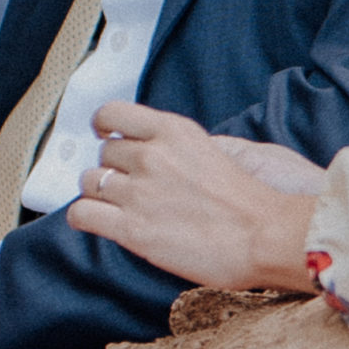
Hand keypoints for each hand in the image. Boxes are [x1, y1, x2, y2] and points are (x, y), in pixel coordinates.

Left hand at [70, 101, 318, 290]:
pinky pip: (82, 214)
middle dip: (113, 168)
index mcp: (173, 130)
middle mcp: (151, 155)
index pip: (113, 113)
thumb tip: (159, 149)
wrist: (265, 236)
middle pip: (103, 152)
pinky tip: (98, 223)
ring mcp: (139, 191)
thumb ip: (181, 146)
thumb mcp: (217, 150)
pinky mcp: (132, 229)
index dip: (104, 125)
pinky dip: (84, 217)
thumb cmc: (251, 200)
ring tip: (115, 206)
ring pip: (89, 181)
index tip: (106, 135)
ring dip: (98, 193)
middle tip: (128, 185)